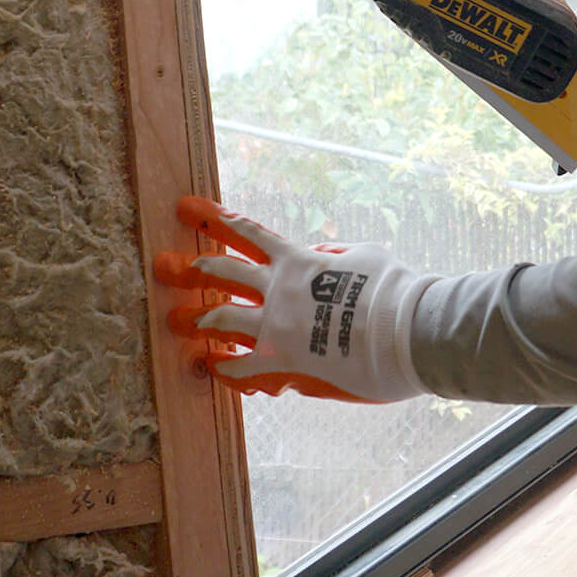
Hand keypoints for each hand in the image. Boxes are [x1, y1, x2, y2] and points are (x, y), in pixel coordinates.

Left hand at [154, 197, 435, 402]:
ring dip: (194, 321)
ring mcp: (277, 326)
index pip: (249, 234)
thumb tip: (321, 256)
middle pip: (222, 273)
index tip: (188, 207)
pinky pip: (240, 368)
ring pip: (219, 320)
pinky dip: (222, 368)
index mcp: (299, 260)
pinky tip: (208, 368)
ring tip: (173, 321)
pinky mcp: (284, 362)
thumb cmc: (396, 289)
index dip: (216, 218)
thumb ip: (335, 255)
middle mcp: (280, 289)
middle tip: (164, 265)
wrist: (412, 329)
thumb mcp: (364, 255)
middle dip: (190, 269)